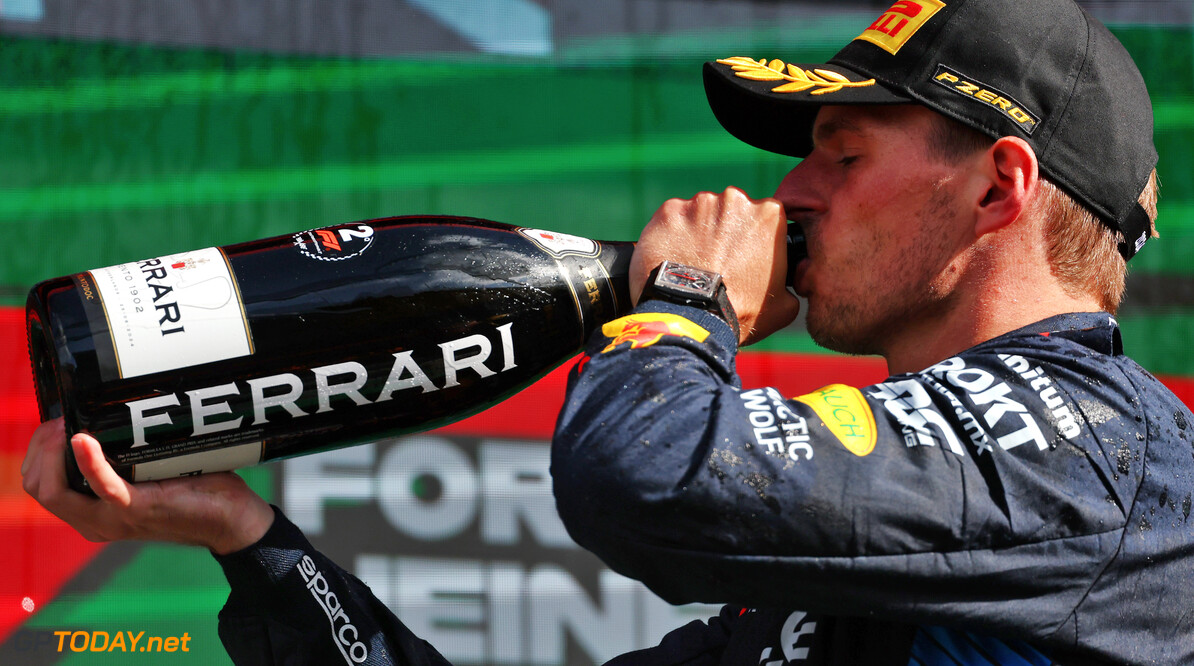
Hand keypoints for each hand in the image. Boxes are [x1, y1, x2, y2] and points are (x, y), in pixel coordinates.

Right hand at [21, 418, 274, 555]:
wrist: (233, 521)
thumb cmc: (197, 489)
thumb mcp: (151, 470)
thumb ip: (130, 451)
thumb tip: (122, 407)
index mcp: (93, 513)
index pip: (39, 484)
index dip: (40, 450)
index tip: (57, 422)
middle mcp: (94, 521)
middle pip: (38, 486)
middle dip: (40, 447)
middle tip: (61, 420)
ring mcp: (113, 519)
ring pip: (54, 491)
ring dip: (53, 452)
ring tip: (68, 426)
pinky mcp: (137, 510)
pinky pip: (103, 487)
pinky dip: (88, 461)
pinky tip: (83, 440)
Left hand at [631, 187, 800, 344]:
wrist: (693, 318)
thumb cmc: (741, 312)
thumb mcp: (785, 303)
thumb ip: (789, 282)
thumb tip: (785, 285)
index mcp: (769, 214)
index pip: (762, 217)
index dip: (752, 238)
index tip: (744, 256)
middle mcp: (735, 199)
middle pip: (730, 210)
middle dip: (725, 231)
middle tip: (717, 262)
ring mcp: (699, 204)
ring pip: (700, 214)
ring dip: (698, 232)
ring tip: (693, 264)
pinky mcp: (668, 212)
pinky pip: (671, 220)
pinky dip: (671, 236)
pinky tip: (673, 259)